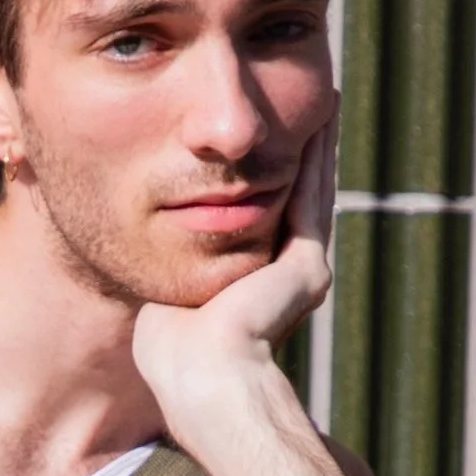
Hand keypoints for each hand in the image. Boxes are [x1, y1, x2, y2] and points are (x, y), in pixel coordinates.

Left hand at [130, 112, 337, 443]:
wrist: (199, 376)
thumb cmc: (171, 349)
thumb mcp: (173, 292)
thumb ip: (180, 261)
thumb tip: (148, 234)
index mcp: (260, 281)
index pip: (273, 213)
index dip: (274, 170)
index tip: (274, 131)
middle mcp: (290, 275)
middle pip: (300, 196)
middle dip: (305, 149)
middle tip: (317, 101)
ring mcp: (305, 272)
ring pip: (314, 192)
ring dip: (320, 145)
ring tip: (326, 100)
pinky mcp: (307, 270)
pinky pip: (313, 199)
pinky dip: (319, 159)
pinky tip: (321, 123)